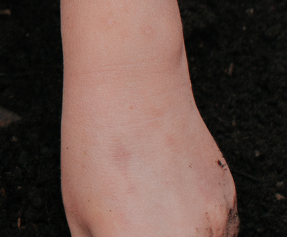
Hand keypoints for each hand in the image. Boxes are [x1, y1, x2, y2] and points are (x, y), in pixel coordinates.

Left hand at [61, 58, 236, 235]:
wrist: (132, 88)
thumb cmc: (95, 146)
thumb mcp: (79, 215)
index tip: (116, 235)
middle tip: (134, 224)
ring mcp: (217, 230)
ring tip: (148, 211)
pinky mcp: (230, 207)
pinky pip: (218, 235)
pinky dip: (197, 229)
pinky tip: (168, 195)